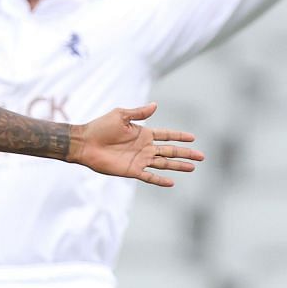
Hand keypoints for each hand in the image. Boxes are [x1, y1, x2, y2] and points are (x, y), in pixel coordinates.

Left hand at [68, 104, 203, 186]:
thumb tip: (156, 105)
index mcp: (143, 134)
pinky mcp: (132, 171)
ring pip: (164, 164)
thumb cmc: (100, 127)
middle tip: (201, 156)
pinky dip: (160, 180)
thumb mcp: (120, 115)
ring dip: (178, 166)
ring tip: (192, 168)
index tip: (193, 138)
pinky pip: (149, 176)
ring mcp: (139, 160)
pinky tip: (172, 182)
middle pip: (170, 151)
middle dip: (185, 153)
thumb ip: (139, 113)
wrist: (85, 143)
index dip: (180, 137)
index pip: (167, 136)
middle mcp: (144, 148)